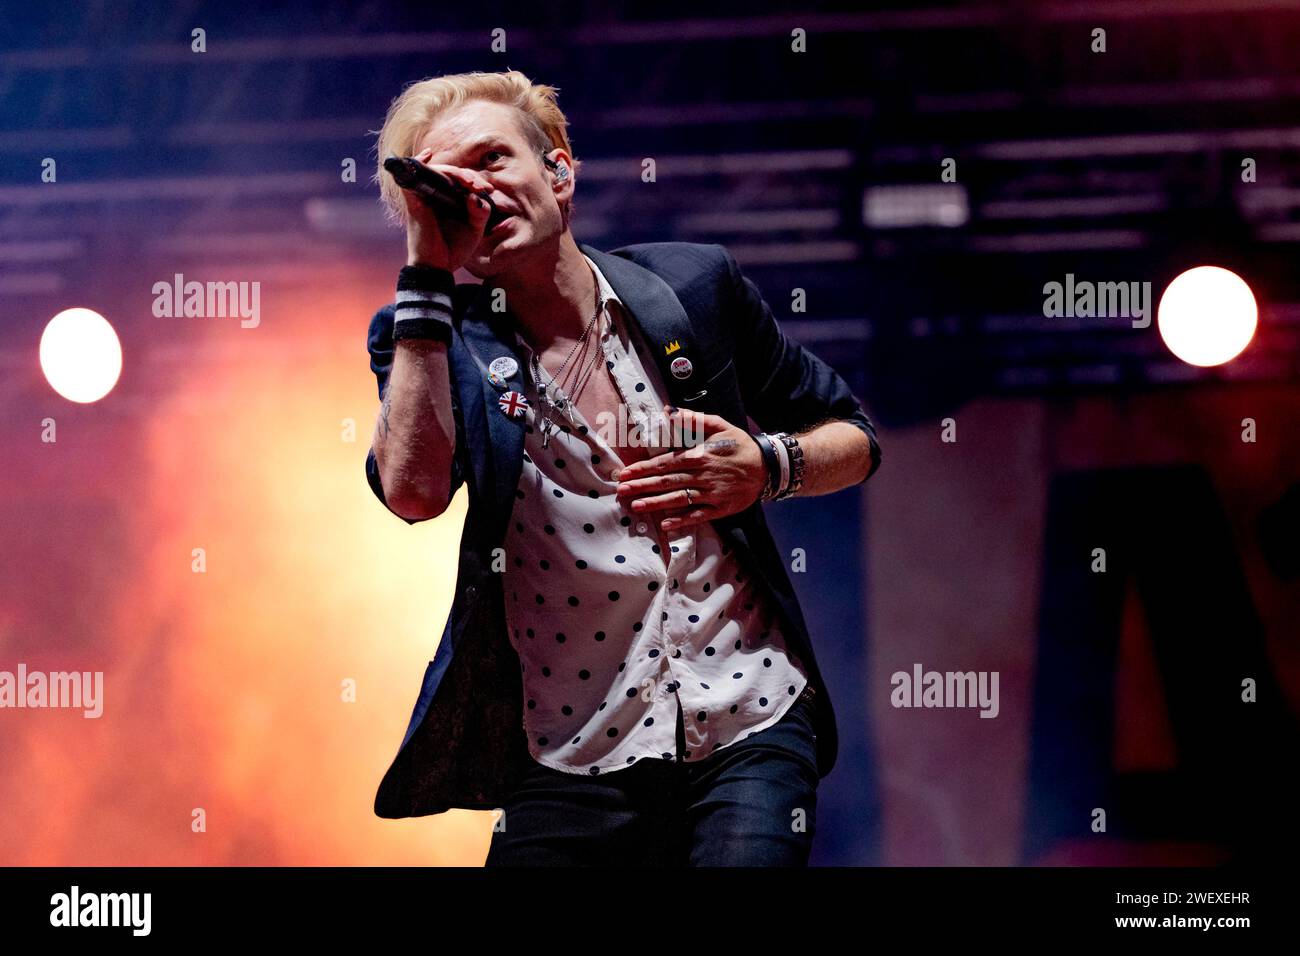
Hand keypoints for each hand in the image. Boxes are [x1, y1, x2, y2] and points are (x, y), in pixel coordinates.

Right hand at [403, 147, 494, 272]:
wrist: (438, 267)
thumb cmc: (454, 249)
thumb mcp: (475, 229)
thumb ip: (480, 211)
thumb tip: (475, 195)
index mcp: (450, 200)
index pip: (461, 180)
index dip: (476, 180)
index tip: (489, 190)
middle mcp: (436, 195)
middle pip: (451, 173)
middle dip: (470, 176)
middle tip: (483, 188)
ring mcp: (424, 197)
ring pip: (438, 171)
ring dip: (456, 172)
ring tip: (471, 183)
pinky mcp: (415, 202)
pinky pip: (412, 177)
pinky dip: (418, 163)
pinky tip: (428, 154)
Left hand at [611, 406, 766, 531]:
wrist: (768, 466)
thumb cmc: (740, 444)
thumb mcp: (719, 425)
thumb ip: (693, 419)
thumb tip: (668, 411)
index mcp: (699, 455)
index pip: (665, 462)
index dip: (644, 469)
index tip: (626, 473)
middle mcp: (702, 475)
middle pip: (667, 481)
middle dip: (642, 486)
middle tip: (621, 490)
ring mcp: (711, 493)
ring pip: (678, 499)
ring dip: (656, 503)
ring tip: (636, 506)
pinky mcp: (720, 508)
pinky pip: (698, 515)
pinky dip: (682, 520)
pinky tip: (665, 524)